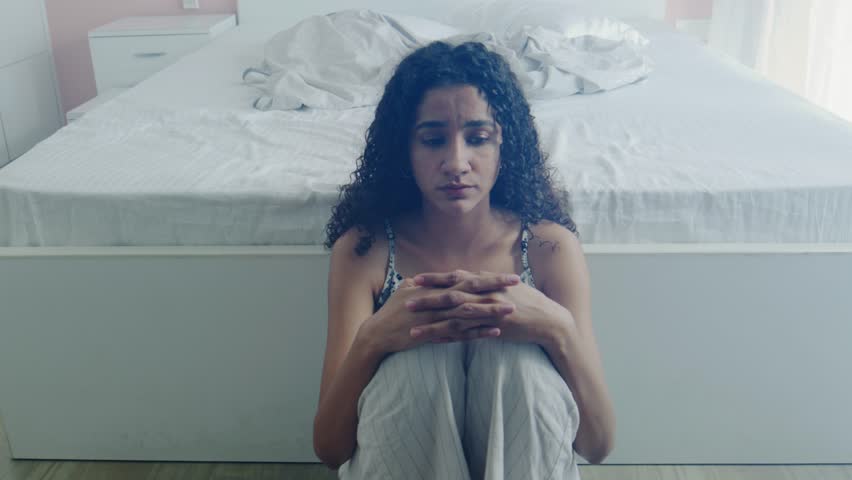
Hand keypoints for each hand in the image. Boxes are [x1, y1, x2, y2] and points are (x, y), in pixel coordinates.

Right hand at [358, 276, 515, 355]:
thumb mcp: (406, 291)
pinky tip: (494, 333)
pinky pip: (458, 334)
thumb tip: (436, 279)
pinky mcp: (432, 334)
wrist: (376, 334)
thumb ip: (424, 285)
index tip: (508, 276)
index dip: (487, 277)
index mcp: (432, 288)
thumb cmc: (391, 312)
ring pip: (467, 312)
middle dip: (494, 287)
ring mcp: (434, 317)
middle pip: (469, 291)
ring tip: (511, 310)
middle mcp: (434, 300)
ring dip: (490, 311)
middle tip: (517, 284)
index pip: (464, 279)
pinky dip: (477, 333)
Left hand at [408, 270, 574, 345]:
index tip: (414, 280)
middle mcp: (486, 294)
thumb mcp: (507, 286)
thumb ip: (487, 282)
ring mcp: (489, 312)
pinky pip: (467, 334)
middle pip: (450, 295)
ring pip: (454, 317)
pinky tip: (434, 341)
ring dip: (432, 322)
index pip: (455, 278)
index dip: (434, 279)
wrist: (550, 321)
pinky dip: (450, 338)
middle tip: (405, 299)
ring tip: (411, 326)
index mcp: (487, 282)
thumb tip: (472, 276)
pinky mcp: (493, 329)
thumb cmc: (529, 302)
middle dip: (426, 298)